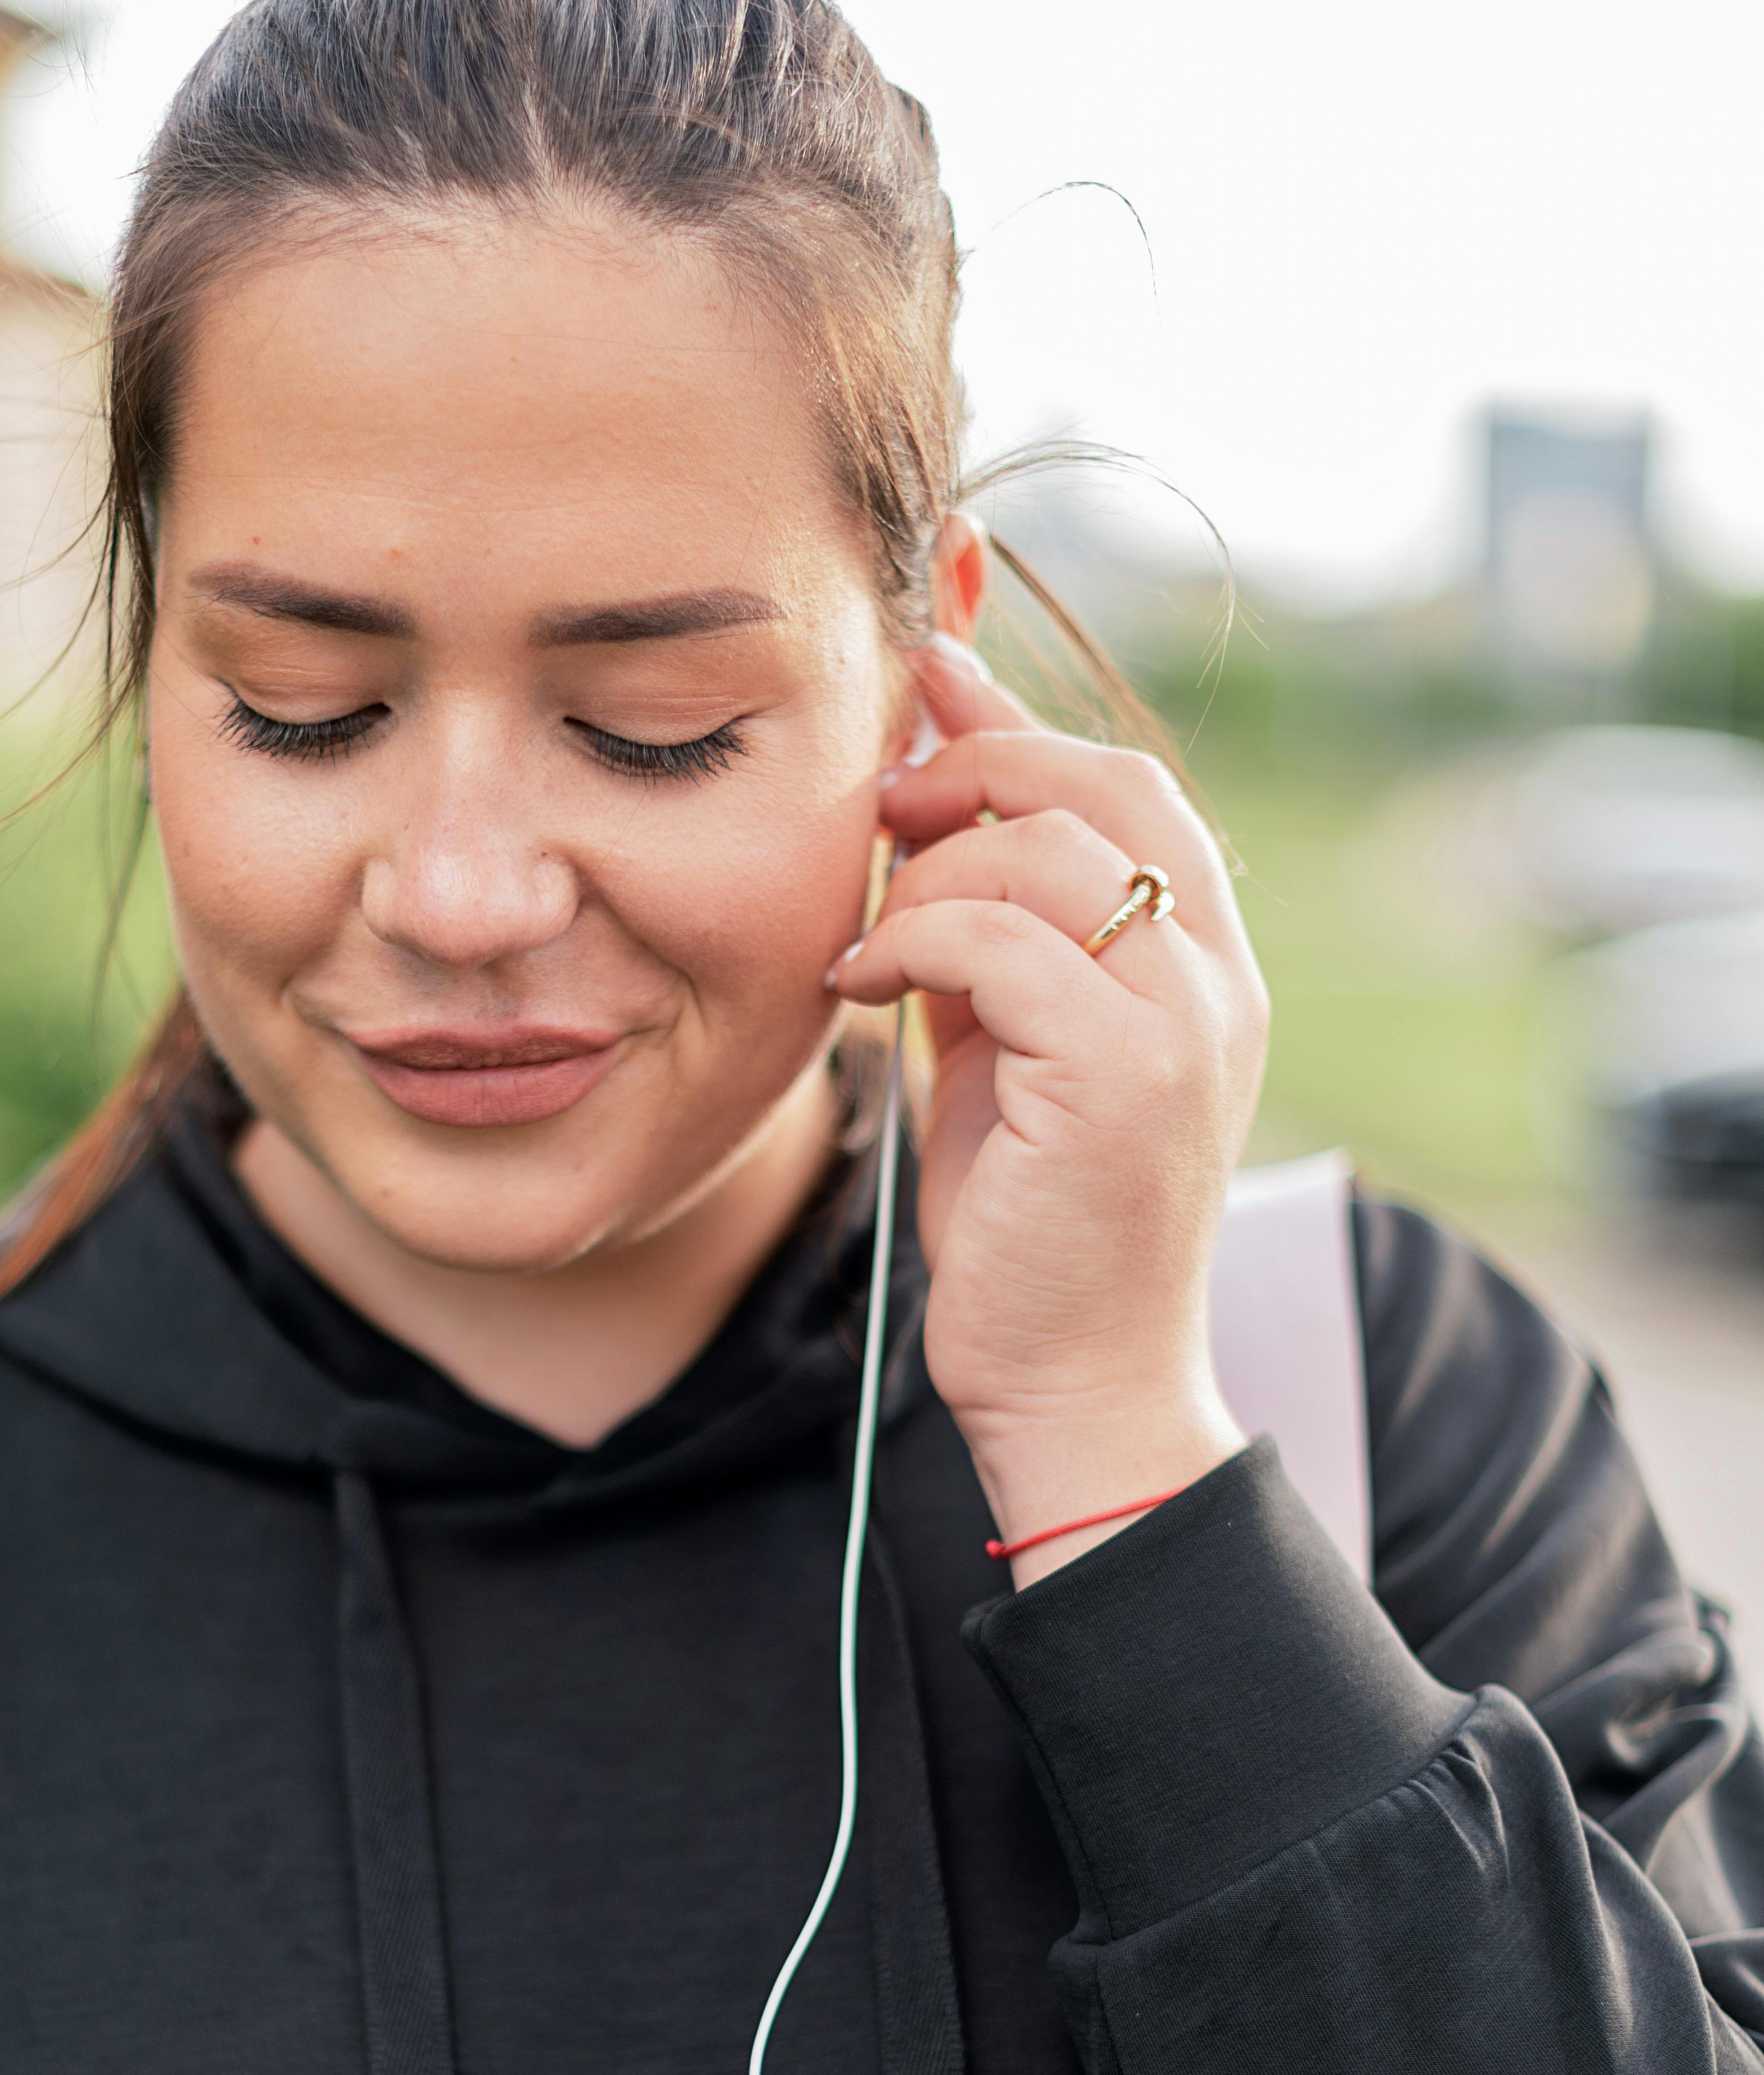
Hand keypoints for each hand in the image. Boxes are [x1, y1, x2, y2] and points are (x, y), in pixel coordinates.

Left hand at [831, 644, 1267, 1579]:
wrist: (1077, 1392)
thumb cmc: (1033, 1238)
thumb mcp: (1008, 1061)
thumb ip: (993, 951)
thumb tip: (930, 835)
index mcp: (1207, 974)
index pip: (1133, 789)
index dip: (1025, 721)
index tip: (932, 682)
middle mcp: (1218, 984)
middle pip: (1103, 784)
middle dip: (977, 764)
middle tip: (882, 803)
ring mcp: (1182, 1026)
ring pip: (1040, 853)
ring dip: (924, 877)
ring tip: (865, 945)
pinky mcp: (1122, 1075)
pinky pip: (995, 940)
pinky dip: (906, 941)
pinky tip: (856, 987)